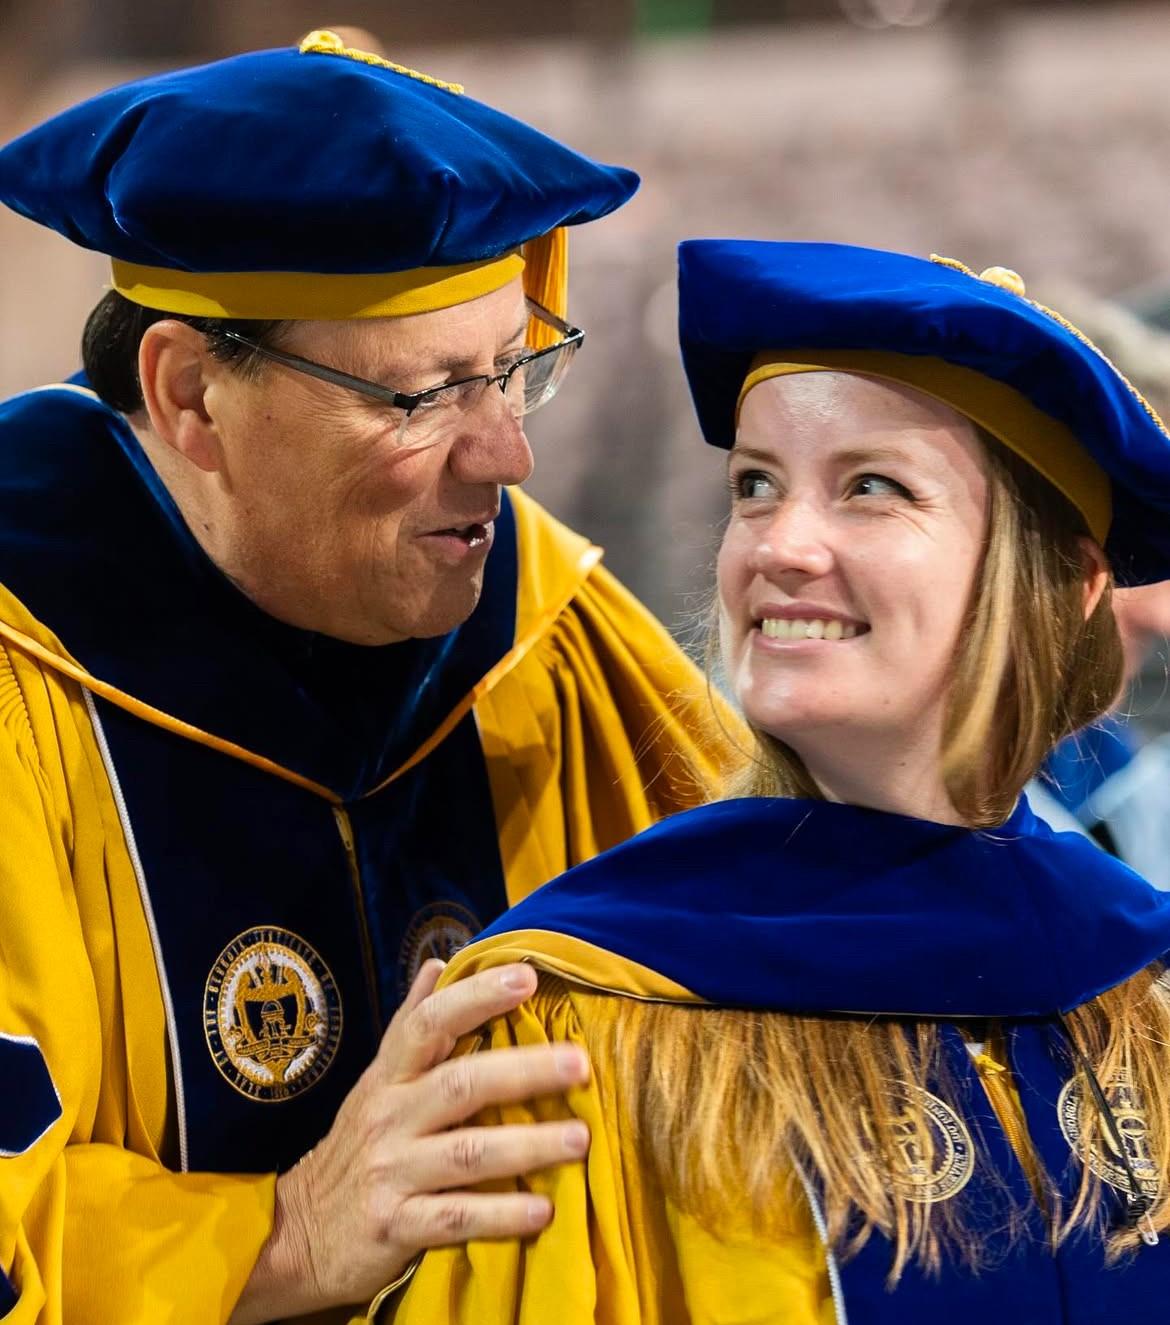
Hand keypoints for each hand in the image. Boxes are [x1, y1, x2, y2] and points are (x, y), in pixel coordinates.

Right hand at [230, 959, 589, 1322]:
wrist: (297, 1234)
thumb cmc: (356, 1145)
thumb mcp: (376, 1080)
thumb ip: (412, 1023)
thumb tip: (441, 963)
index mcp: (390, 1076)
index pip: (429, 1022)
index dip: (477, 996)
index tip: (526, 977)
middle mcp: (390, 1117)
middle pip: (461, 1084)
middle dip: (524, 1071)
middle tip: (580, 1064)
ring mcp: (391, 1172)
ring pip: (467, 1153)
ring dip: (528, 1145)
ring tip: (580, 1138)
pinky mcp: (395, 1228)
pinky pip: (456, 1218)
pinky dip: (500, 1214)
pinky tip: (542, 1210)